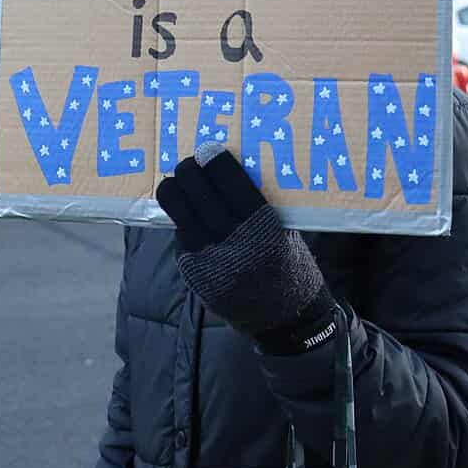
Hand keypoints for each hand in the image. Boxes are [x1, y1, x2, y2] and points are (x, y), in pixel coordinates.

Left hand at [156, 143, 336, 353]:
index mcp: (264, 232)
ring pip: (179, 214)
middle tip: (190, 163)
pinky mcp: (194, 277)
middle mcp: (234, 247)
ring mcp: (209, 264)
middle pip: (196, 195)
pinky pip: (181, 237)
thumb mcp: (284, 230)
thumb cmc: (289, 264)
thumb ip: (256, 203)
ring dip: (178, 193)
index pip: (231, 185)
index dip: (215, 163)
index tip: (208, 150)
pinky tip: (192, 217)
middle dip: (189, 172)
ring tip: (181, 184)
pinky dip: (185, 223)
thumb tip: (223, 168)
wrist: (285, 318)